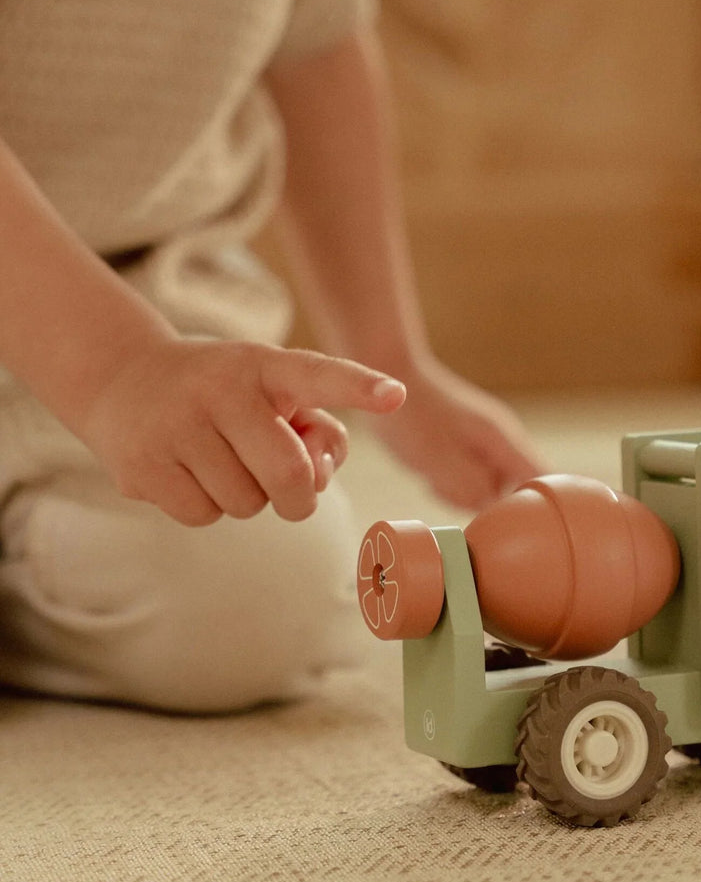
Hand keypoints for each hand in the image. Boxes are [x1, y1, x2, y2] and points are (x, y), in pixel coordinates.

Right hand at [78, 338, 405, 525]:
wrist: (122, 380)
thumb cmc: (224, 396)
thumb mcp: (274, 392)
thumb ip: (318, 431)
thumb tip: (317, 478)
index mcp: (263, 366)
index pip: (318, 375)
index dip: (359, 386)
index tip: (396, 394)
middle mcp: (220, 389)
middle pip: (288, 476)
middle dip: (298, 497)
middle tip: (287, 490)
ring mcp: (175, 425)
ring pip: (245, 504)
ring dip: (246, 498)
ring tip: (220, 461)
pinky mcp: (142, 464)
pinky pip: (203, 515)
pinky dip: (206, 507)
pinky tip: (187, 473)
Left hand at [369, 358, 543, 509]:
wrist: (388, 373)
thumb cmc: (411, 414)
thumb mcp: (436, 457)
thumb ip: (469, 486)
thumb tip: (490, 506)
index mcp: (501, 438)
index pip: (542, 477)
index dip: (537, 505)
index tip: (510, 521)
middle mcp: (499, 440)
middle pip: (515, 489)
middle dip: (486, 502)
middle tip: (449, 489)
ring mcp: (484, 444)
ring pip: (489, 487)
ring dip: (464, 493)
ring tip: (435, 478)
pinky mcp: (466, 449)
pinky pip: (470, 480)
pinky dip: (453, 485)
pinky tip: (431, 475)